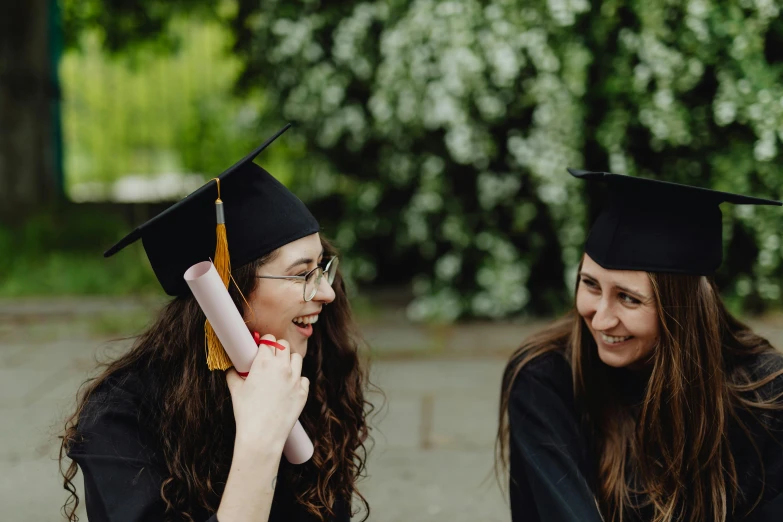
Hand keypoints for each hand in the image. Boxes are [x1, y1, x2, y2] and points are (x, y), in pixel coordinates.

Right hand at [225, 334, 308, 452]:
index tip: (261, 348)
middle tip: (271, 357)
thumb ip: (233, 374)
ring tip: (281, 370)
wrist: (262, 436)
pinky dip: (297, 380)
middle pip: (284, 345)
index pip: (268, 341)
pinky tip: (288, 387)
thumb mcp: (235, 390)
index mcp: (264, 363)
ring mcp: (295, 379)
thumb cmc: (246, 412)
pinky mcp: (303, 392)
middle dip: (277, 349)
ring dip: (289, 361)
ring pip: (297, 358)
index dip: (264, 343)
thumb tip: (231, 367)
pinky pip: (303, 378)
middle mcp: (282, 367)